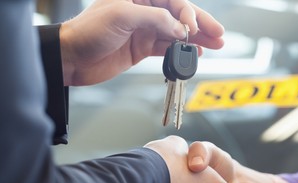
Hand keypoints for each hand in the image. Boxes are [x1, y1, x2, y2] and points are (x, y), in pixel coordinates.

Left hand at [59, 0, 223, 85]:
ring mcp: (144, 30)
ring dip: (195, 40)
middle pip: (179, 15)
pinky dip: (180, 52)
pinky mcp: (142, 47)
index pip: (173, 1)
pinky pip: (167, 48)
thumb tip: (179, 28)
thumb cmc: (88, 31)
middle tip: (219, 36)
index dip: (188, 14)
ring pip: (176, 33)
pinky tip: (193, 55)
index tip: (195, 29)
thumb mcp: (122, 17)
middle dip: (200, 26)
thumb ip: (155, 19)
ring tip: (214, 46)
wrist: (72, 58)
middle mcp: (143, 10)